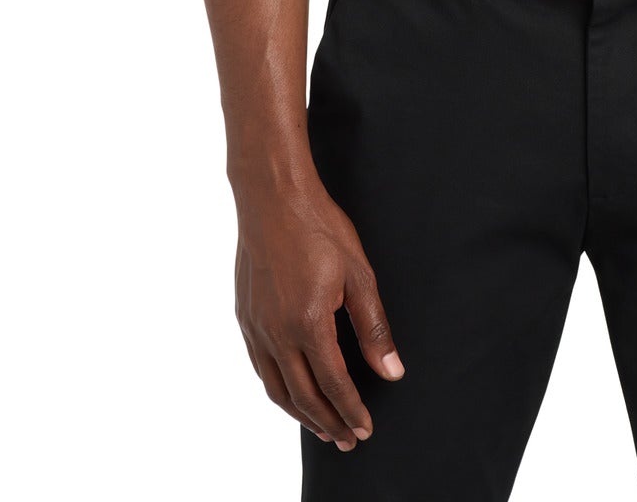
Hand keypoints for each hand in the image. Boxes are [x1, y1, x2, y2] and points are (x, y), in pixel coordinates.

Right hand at [234, 175, 404, 448]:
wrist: (272, 197)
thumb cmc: (319, 227)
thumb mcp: (359, 274)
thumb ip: (373, 327)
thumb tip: (391, 371)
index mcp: (308, 324)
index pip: (334, 385)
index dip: (351, 411)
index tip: (365, 429)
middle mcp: (276, 333)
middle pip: (303, 396)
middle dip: (329, 423)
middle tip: (348, 440)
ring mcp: (256, 327)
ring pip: (276, 389)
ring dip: (301, 415)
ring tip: (322, 428)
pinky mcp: (244, 317)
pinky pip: (259, 368)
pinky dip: (277, 390)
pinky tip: (289, 391)